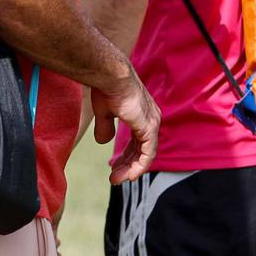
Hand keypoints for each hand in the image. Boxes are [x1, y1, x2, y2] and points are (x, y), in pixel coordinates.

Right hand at [90, 62, 159, 183]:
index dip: (126, 155)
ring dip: (131, 169)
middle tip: (114, 178)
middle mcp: (151, 118)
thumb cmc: (107, 87)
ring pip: (145, 154)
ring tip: (117, 179)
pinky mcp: (149, 128)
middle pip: (141, 149)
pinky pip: (148, 154)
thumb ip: (105, 127)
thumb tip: (103, 142)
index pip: (137, 140)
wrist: (110, 76)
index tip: (114, 166)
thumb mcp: (104, 111)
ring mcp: (152, 123)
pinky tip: (129, 175)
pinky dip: (139, 166)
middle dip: (126, 165)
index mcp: (142, 114)